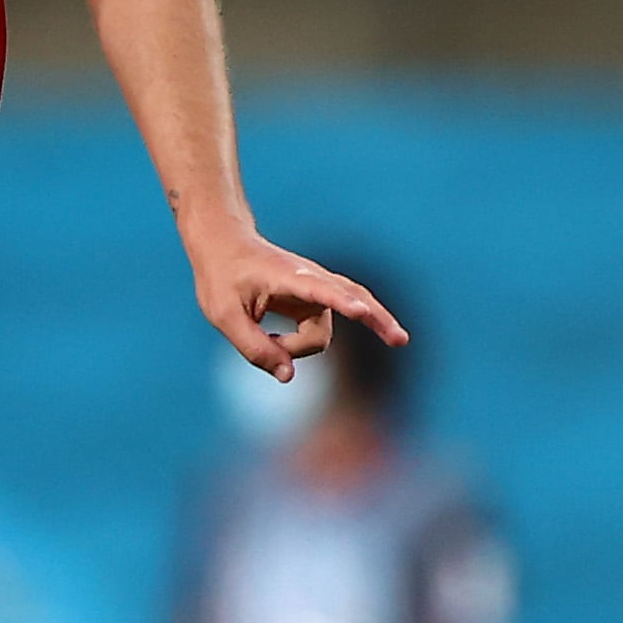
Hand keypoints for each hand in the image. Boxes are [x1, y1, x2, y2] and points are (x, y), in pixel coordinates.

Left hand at [194, 231, 405, 380]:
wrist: (223, 246)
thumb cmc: (221, 277)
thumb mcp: (224, 316)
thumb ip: (253, 348)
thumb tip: (289, 377)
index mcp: (290, 276)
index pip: (322, 290)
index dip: (342, 302)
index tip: (360, 311)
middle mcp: (311, 281)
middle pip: (345, 309)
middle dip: (374, 322)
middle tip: (401, 341)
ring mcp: (316, 292)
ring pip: (321, 333)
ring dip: (298, 347)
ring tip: (327, 342)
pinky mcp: (313, 304)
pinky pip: (316, 333)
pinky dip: (300, 344)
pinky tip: (289, 345)